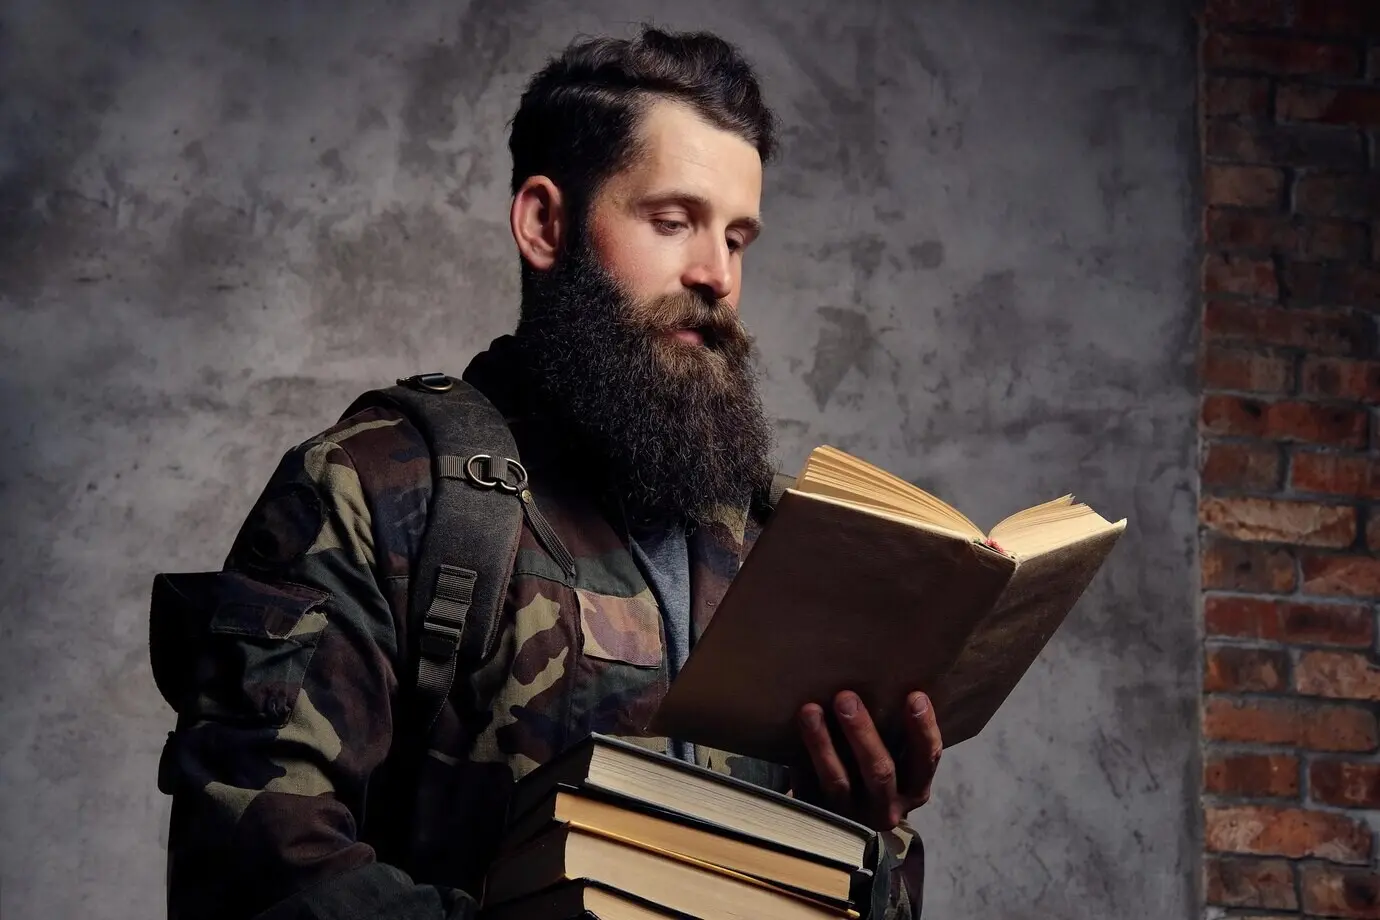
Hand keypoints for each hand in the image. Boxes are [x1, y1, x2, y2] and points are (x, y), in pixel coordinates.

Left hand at [792, 690, 942, 830]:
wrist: (840, 822)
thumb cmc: (871, 773)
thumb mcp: (894, 761)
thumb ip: (894, 735)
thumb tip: (880, 679)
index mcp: (914, 790)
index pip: (926, 760)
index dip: (922, 729)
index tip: (914, 695)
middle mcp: (887, 808)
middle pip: (879, 771)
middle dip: (862, 732)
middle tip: (845, 697)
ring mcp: (852, 817)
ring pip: (837, 781)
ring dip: (822, 743)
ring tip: (809, 711)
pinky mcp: (820, 817)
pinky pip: (808, 787)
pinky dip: (801, 759)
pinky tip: (791, 732)